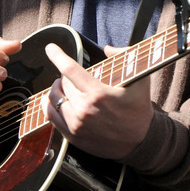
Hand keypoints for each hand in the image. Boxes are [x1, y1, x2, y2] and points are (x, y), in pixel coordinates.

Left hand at [43, 43, 153, 159]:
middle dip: (65, 75)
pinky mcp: (73, 136)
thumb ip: (125, 57)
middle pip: (62, 83)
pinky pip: (51, 116)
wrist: (140, 142)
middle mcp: (84, 110)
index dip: (57, 56)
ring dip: (56, 89)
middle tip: (71, 74)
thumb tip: (107, 49)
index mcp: (98, 93)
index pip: (70, 69)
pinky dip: (50, 105)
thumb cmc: (138, 108)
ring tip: (63, 85)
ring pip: (53, 99)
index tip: (50, 48)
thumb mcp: (140, 79)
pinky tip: (55, 99)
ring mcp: (77, 125)